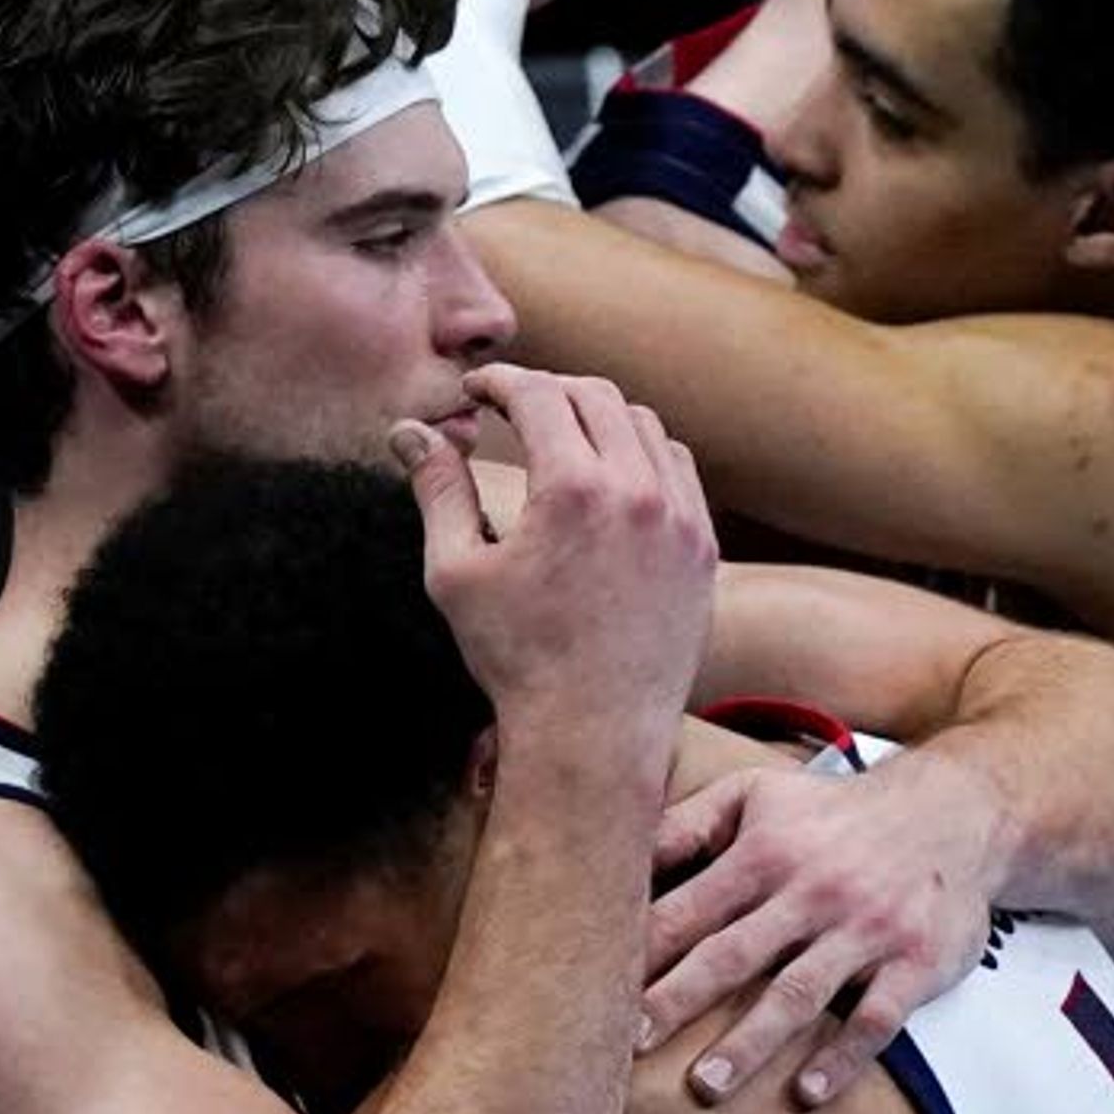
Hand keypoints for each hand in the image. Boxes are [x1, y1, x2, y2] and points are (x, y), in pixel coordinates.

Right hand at [397, 364, 716, 769]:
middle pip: (596, 396)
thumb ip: (438, 489)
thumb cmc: (517, 658)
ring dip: (600, 417)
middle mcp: (637, 491)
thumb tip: (411, 431)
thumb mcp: (457, 572)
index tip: (478, 392)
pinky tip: (613, 476)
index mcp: (573, 489)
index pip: (539, 394)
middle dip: (550, 391)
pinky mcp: (702, 547)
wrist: (594, 731)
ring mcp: (680, 518)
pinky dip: (644, 454)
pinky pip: (679, 470)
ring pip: (645, 426)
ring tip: (562, 437)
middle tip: (514, 407)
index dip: (502, 382)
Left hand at [641, 753, 1013, 1109]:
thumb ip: (685, 823)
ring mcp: (865, 930)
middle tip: (626, 1046)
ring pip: (799, 992)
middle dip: (677, 1000)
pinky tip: (809, 1094)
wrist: (955, 813)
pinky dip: (844, 1058)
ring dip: (750, 1042)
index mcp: (764, 852)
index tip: (591, 988)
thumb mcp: (758, 796)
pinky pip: (877, 1018)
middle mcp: (812, 891)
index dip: (641, 951)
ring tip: (705, 1085)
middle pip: (733, 954)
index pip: (690, 908)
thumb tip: (612, 853)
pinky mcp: (915, 962)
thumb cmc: (833, 814)